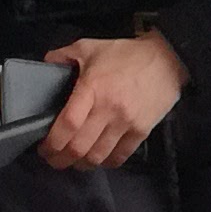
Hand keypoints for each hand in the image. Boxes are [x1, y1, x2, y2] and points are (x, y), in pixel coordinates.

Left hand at [41, 30, 186, 168]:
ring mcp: (126, 123)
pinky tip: (98, 158)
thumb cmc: (126, 55)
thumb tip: (45, 65)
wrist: (166, 60)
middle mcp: (108, 109)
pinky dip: (105, 163)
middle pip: (79, 147)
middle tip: (53, 158)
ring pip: (97, 156)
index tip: (44, 147)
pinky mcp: (141, 131)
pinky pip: (119, 157)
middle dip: (60, 159)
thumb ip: (64, 55)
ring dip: (81, 164)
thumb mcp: (89, 47)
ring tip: (74, 161)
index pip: (68, 124)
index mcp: (92, 88)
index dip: (52, 142)